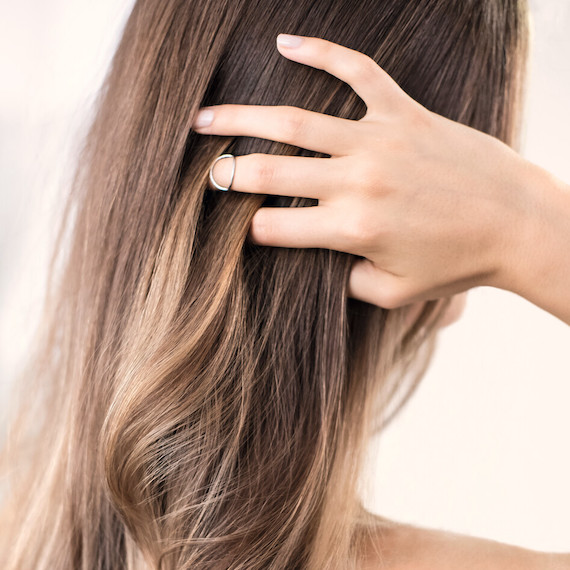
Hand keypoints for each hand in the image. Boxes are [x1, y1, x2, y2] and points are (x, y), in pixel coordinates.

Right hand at [192, 34, 534, 308]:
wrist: (519, 224)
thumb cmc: (457, 264)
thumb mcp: (394, 293)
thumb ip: (347, 282)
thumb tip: (319, 263)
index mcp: (351, 230)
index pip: (274, 229)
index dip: (249, 231)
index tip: (239, 228)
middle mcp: (356, 181)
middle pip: (270, 173)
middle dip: (226, 172)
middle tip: (201, 169)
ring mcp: (378, 141)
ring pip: (294, 122)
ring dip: (242, 118)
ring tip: (206, 117)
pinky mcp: (403, 112)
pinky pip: (356, 72)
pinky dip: (319, 53)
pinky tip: (284, 44)